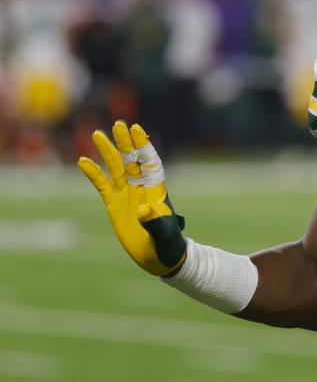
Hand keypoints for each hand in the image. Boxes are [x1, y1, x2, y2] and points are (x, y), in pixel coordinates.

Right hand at [77, 121, 186, 276]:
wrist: (159, 257)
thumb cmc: (168, 244)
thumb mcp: (163, 234)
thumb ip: (154, 221)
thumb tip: (144, 209)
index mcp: (157, 190)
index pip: (150, 162)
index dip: (143, 146)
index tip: (137, 129)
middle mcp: (141, 188)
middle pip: (132, 160)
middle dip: (125, 143)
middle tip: (118, 124)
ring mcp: (127, 195)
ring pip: (116, 168)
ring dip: (108, 152)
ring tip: (97, 134)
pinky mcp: (114, 205)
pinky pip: (102, 186)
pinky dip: (93, 174)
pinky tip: (82, 161)